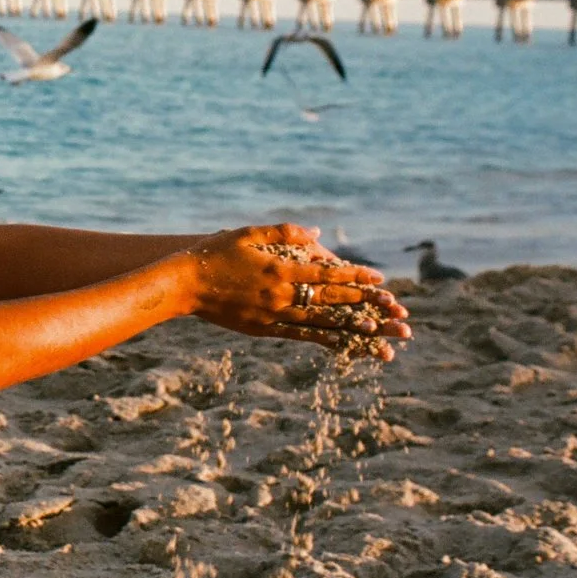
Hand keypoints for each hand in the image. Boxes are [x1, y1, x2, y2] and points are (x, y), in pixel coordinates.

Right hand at [177, 223, 411, 360]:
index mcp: (279, 270)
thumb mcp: (248, 233)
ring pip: (320, 323)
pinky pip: (299, 336)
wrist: (184, 284)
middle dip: (364, 303)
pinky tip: (343, 344)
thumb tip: (318, 233)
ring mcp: (272, 315)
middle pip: (330, 300)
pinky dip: (324, 339)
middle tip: (392, 308)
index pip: (327, 274)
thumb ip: (284, 233)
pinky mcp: (263, 329)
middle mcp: (280, 295)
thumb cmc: (214, 254)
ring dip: (351, 328)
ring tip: (378, 333)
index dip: (355, 276)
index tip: (379, 278)